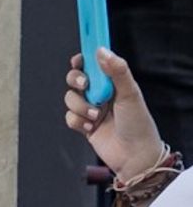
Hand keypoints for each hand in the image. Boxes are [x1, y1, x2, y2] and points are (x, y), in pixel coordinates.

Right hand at [66, 49, 164, 181]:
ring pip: (70, 99)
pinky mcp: (83, 125)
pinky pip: (69, 118)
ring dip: (80, 107)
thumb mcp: (130, 93)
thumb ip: (117, 71)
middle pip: (75, 79)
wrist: (133, 155)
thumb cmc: (138, 123)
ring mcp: (90, 109)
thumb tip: (101, 51)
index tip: (79, 58)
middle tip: (85, 85)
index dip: (84, 59)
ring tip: (96, 116)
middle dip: (76, 80)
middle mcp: (100, 93)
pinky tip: (91, 128)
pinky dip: (78, 122)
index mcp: (112, 82)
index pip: (93, 64)